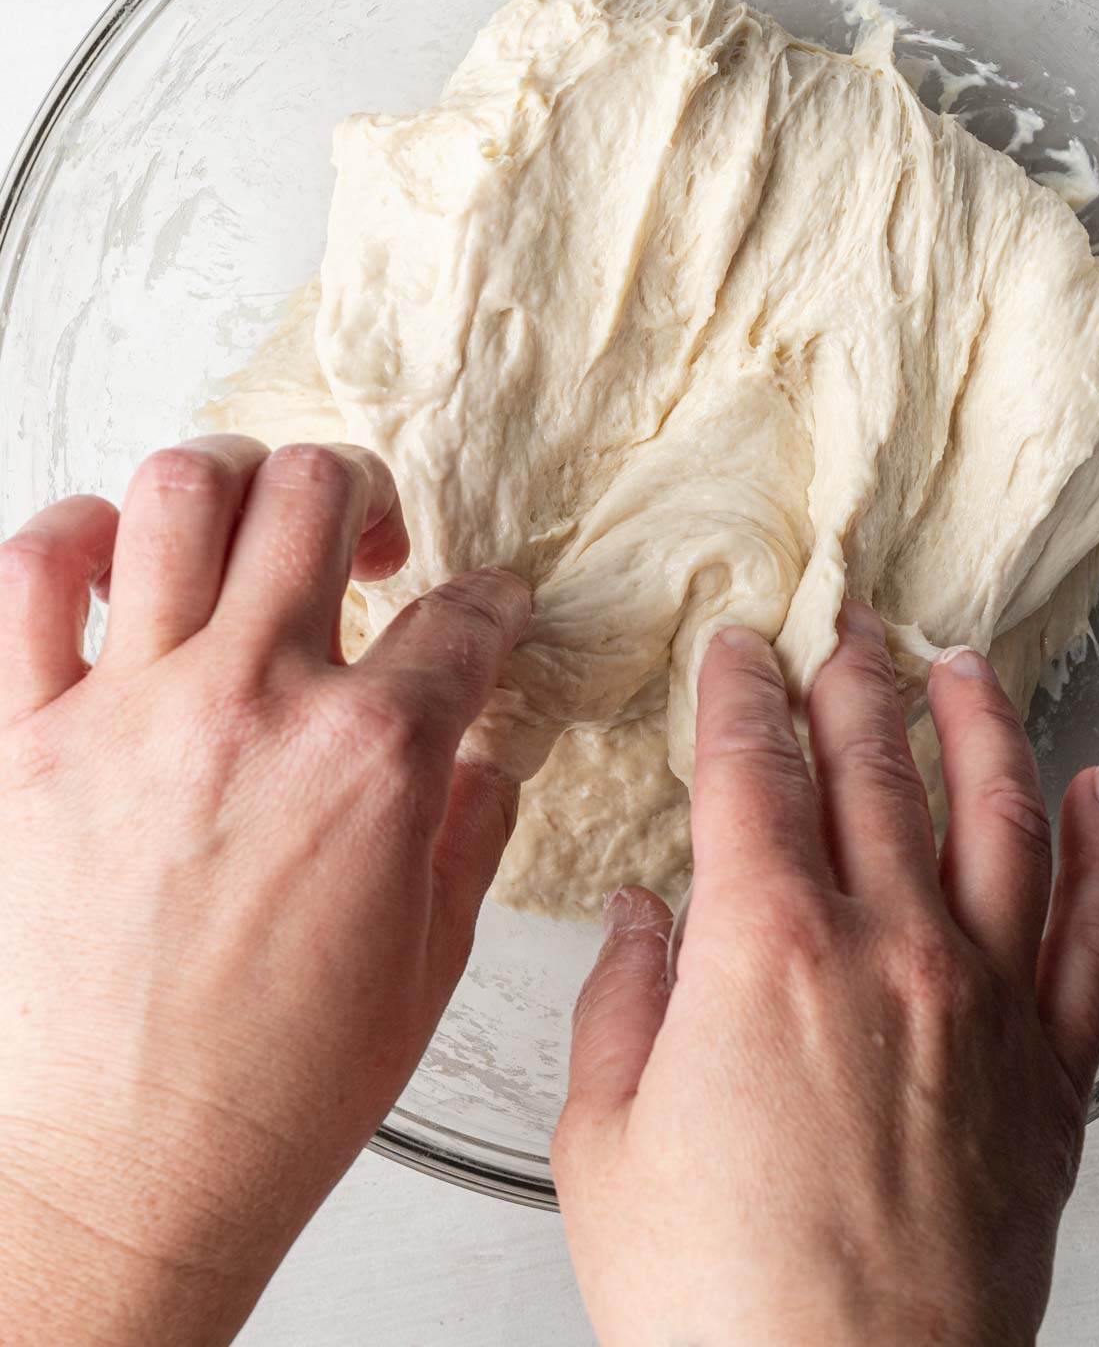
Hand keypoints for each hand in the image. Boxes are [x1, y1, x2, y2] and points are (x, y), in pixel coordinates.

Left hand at [0, 436, 528, 1345]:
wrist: (125, 1176)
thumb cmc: (270, 1091)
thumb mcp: (428, 961)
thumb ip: (472, 831)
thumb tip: (491, 757)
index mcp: (371, 759)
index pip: (462, 618)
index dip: (493, 599)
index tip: (486, 604)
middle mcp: (253, 705)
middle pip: (318, 494)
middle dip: (364, 492)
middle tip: (367, 541)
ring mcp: (128, 711)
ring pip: (182, 493)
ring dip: (233, 482)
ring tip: (245, 522)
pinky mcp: (21, 740)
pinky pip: (28, 577)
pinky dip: (74, 538)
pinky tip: (111, 562)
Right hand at [554, 606, 1098, 1346]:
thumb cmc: (720, 1302)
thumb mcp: (605, 1141)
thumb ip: (622, 1003)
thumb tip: (643, 922)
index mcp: (765, 949)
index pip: (753, 768)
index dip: (741, 692)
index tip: (740, 651)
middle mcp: (888, 948)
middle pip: (873, 765)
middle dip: (852, 678)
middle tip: (844, 626)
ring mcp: (982, 1003)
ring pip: (997, 813)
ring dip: (978, 721)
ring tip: (963, 665)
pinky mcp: (1048, 1073)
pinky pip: (1095, 930)